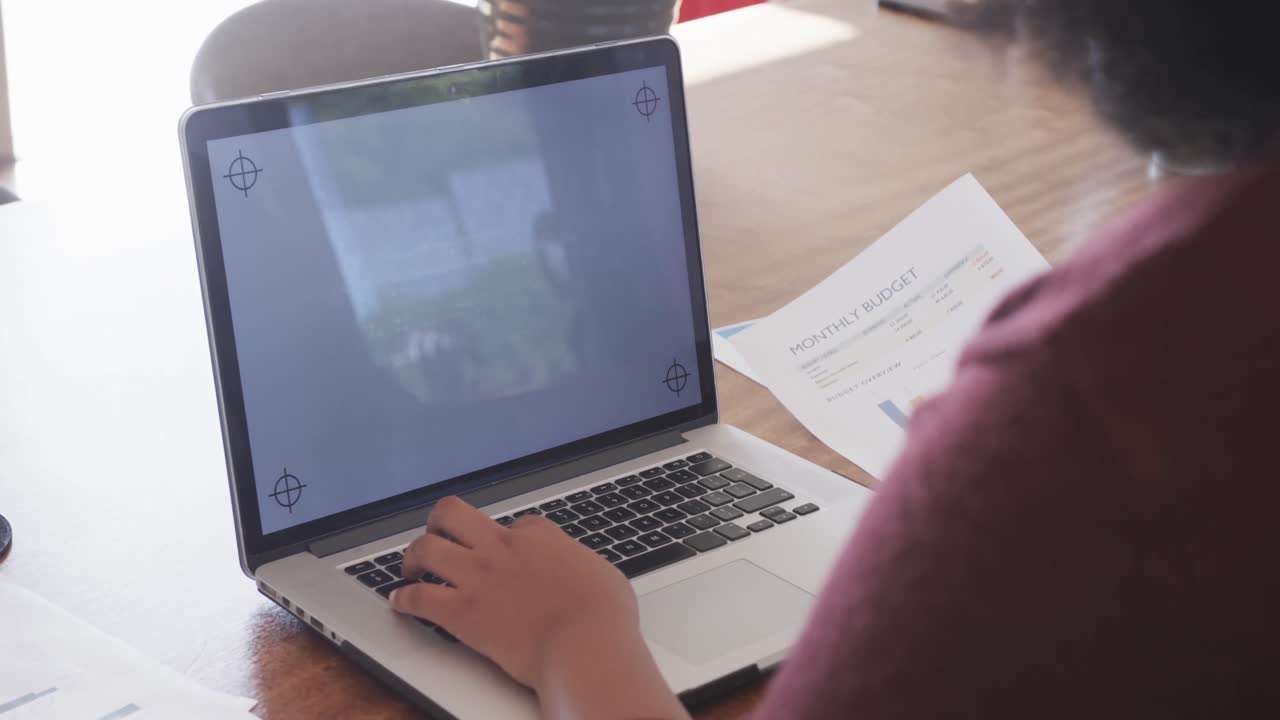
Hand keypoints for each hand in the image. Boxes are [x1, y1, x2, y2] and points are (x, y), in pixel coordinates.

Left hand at [394, 496, 638, 688]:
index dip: (507, 537)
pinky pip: (419, 599)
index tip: (506, 552)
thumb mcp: (602, 574)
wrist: (586, 646)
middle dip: (439, 521)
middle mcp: (502, 548)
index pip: (514, 523)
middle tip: (437, 535)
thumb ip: (581, 565)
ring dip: (413, 556)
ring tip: (411, 567)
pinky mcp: (463, 613)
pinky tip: (399, 602)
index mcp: (538, 537)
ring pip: (427, 548)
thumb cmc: (603, 617)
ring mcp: (479, 578)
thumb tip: (581, 571)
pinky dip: (404, 599)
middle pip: (453, 513)